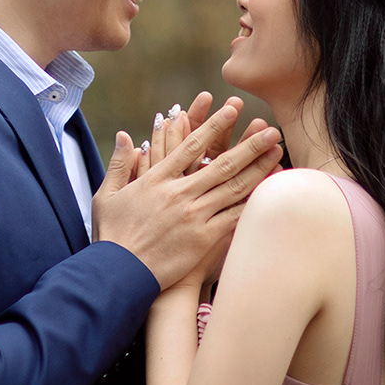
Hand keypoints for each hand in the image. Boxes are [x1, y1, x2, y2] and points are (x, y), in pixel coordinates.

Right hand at [90, 96, 281, 288]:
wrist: (120, 273)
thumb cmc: (112, 236)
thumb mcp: (107, 196)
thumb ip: (119, 164)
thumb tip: (125, 137)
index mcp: (157, 179)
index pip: (191, 145)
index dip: (213, 125)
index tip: (231, 110)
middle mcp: (179, 193)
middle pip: (222, 163)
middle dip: (249, 145)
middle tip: (271, 130)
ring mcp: (193, 215)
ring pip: (233, 187)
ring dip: (258, 169)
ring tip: (278, 153)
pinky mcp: (203, 237)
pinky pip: (234, 216)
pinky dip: (253, 203)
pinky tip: (269, 193)